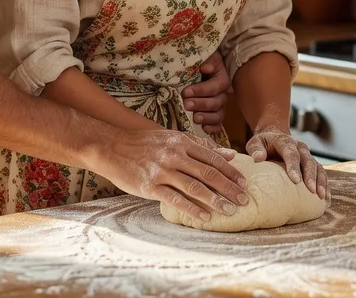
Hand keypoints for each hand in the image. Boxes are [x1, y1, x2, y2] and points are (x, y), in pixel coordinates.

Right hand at [91, 128, 250, 222]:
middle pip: (209, 173)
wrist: (111, 147)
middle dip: (229, 188)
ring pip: (195, 187)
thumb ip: (201, 146)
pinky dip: (192, 208)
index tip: (244, 183)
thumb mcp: (172, 138)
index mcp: (182, 142)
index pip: (213, 158)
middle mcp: (174, 155)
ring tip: (230, 210)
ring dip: (216, 200)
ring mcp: (162, 170)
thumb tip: (230, 154)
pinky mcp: (150, 186)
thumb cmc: (144, 144)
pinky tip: (205, 217)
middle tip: (244, 200)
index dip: (231, 172)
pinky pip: (175, 199)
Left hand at [183, 52, 230, 135]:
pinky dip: (213, 129)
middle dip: (201, 104)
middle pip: (217, 103)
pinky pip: (218, 125)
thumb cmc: (201, 62)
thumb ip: (207, 60)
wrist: (200, 68)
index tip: (186, 91)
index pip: (215, 87)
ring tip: (195, 118)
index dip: (201, 90)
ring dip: (207, 118)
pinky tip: (204, 129)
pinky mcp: (213, 115)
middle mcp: (222, 94)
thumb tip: (205, 67)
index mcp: (222, 79)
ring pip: (218, 115)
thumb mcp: (205, 56)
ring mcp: (219, 106)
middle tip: (186, 104)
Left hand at [245, 126, 328, 202]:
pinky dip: (324, 184)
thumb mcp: (255, 143)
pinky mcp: (312, 164)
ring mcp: (307, 155)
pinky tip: (325, 197)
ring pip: (317, 167)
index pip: (291, 153)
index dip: (294, 166)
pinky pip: (321, 173)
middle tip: (312, 191)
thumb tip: (258, 158)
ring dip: (320, 181)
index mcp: (285, 141)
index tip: (296, 180)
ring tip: (321, 196)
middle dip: (311, 176)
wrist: (273, 138)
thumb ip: (256, 149)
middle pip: (308, 160)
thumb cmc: (262, 145)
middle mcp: (299, 147)